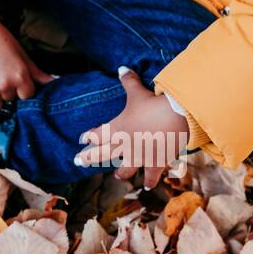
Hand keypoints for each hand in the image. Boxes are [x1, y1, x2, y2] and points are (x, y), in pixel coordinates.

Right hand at [0, 15, 54, 110]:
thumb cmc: (1, 41)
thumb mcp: (22, 55)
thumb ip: (37, 73)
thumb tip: (53, 82)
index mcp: (19, 76)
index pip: (26, 96)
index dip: (22, 88)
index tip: (15, 79)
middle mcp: (4, 84)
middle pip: (10, 99)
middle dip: (7, 90)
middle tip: (0, 74)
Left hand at [75, 67, 188, 190]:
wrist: (175, 117)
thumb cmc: (153, 103)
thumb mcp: (138, 92)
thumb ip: (128, 81)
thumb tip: (122, 68)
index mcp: (117, 128)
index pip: (97, 134)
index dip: (89, 136)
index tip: (81, 139)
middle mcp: (124, 145)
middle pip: (102, 154)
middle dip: (88, 158)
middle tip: (77, 161)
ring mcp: (140, 157)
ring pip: (125, 169)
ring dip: (121, 173)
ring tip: (117, 176)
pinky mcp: (156, 163)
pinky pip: (152, 175)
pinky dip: (151, 180)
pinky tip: (148, 186)